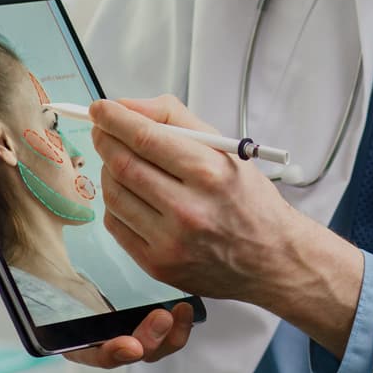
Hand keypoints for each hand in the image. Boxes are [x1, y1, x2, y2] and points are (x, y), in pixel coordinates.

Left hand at [91, 95, 364, 355]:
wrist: (271, 258)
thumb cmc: (250, 202)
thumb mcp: (226, 149)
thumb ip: (176, 119)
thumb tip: (129, 107)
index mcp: (209, 174)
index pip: (145, 138)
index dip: (114, 119)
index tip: (101, 108)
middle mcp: (188, 209)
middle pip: (123, 165)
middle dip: (105, 140)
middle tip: (103, 130)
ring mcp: (170, 241)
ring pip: (114, 195)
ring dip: (108, 171)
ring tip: (121, 162)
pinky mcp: (157, 265)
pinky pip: (116, 225)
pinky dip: (115, 203)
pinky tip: (131, 195)